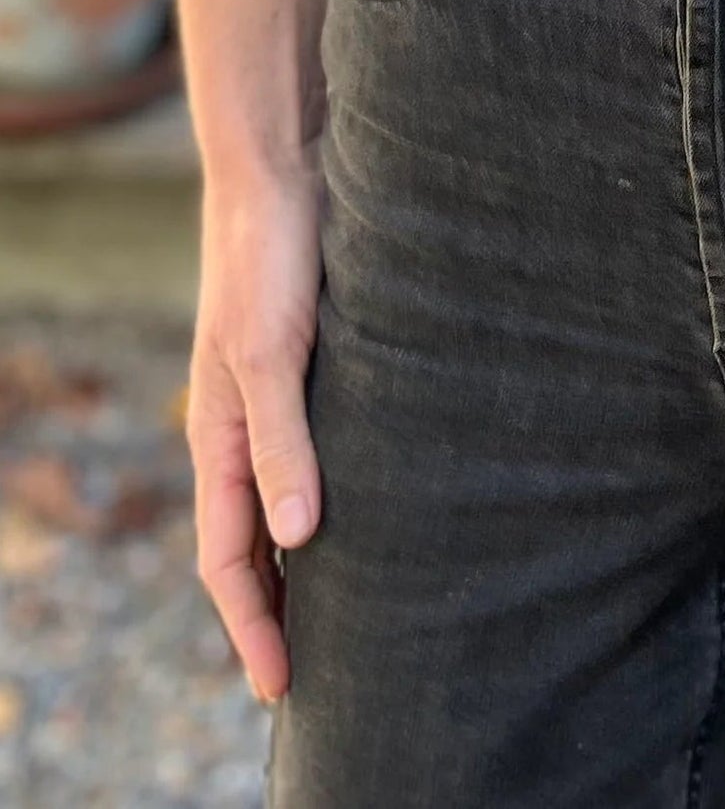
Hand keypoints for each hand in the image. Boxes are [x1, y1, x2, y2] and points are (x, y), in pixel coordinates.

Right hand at [185, 159, 323, 702]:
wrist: (281, 173)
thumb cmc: (271, 260)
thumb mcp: (274, 355)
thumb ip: (283, 442)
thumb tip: (296, 539)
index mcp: (218, 437)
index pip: (228, 560)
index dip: (252, 627)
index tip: (279, 688)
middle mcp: (242, 429)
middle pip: (250, 546)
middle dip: (273, 613)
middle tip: (312, 677)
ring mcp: (273, 402)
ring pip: (281, 505)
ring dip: (302, 565)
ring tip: (345, 616)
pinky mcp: (308, 370)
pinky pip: (310, 459)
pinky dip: (326, 505)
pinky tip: (368, 515)